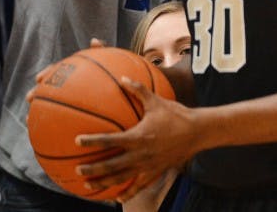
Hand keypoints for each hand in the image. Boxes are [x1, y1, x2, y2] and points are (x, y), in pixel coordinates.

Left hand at [75, 77, 197, 201]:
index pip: (110, 140)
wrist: (198, 132)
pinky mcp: (156, 171)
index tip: (78, 141)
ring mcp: (147, 165)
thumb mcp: (157, 101)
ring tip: (88, 185)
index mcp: (138, 136)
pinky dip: (128, 193)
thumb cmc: (177, 115)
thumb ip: (138, 91)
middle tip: (78, 169)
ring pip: (122, 178)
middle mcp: (140, 154)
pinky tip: (118, 198)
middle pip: (111, 165)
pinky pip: (140, 186)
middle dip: (93, 169)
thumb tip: (123, 78)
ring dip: (104, 182)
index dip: (92, 141)